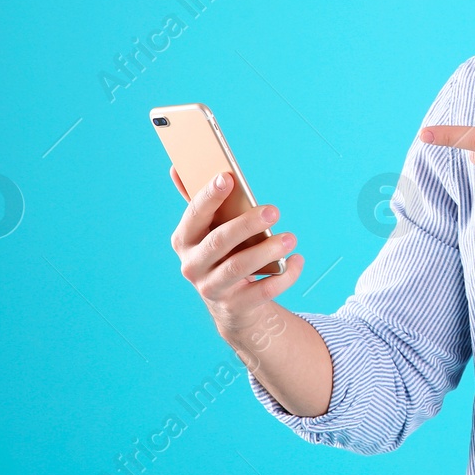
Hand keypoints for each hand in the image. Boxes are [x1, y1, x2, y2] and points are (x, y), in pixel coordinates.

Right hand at [169, 168, 304, 339]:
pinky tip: (296, 260)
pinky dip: (284, 276)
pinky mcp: (236, 306)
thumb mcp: (208, 230)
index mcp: (185, 240)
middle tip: (274, 209)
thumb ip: (200, 201)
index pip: (194, 215)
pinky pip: (262, 291)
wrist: (231, 305)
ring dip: (267, 250)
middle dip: (247, 224)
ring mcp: (212, 289)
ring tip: (290, 237)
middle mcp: (193, 265)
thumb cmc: (222, 254)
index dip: (209, 196)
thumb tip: (177, 167)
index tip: (228, 177)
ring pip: (239, 267)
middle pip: (219, 241)